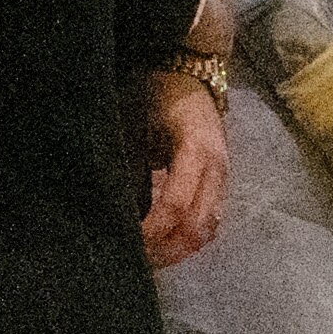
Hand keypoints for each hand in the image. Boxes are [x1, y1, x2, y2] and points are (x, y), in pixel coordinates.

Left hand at [129, 68, 226, 270]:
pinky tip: (164, 244)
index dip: (151, 231)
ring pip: (208, 230)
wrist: (190, 72)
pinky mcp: (221, 183)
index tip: (126, 243)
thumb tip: (109, 205)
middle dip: (165, 250)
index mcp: (196, 149)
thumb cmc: (157, 92)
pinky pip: (210, 222)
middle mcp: (217, 168)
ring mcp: (223, 177)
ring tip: (149, 259)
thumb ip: (128, 162)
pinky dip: (188, 238)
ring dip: (178, 250)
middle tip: (135, 261)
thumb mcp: (136, 120)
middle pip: (197, 228)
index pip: (174, 206)